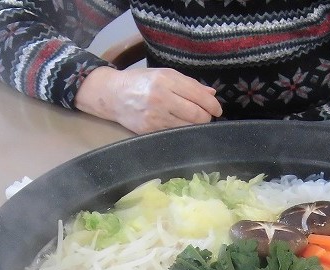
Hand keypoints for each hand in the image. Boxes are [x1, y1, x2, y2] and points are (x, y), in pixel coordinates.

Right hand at [75, 66, 221, 133]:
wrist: (112, 95)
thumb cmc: (141, 81)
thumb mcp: (164, 75)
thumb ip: (189, 84)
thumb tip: (211, 95)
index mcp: (166, 80)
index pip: (198, 96)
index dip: (212, 106)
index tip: (217, 110)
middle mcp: (160, 98)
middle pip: (196, 115)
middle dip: (206, 117)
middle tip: (206, 116)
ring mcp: (154, 117)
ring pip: (187, 127)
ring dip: (195, 126)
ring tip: (193, 120)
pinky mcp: (149, 130)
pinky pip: (174, 134)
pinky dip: (181, 131)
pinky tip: (180, 125)